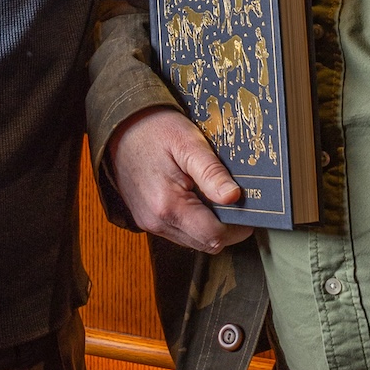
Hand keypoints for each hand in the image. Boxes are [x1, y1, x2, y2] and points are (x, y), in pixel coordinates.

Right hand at [106, 106, 252, 254]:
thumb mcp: (188, 142)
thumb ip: (211, 172)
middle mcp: (156, 221)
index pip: (213, 236)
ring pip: (193, 241)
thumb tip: (234, 197)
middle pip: (205, 243)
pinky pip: (179, 232)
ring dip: (211, 226)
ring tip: (215, 196)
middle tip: (237, 202)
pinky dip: (195, 222)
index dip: (238, 227)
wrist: (120, 126)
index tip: (249, 210)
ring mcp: (149, 223)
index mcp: (167, 205)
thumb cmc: (154, 129)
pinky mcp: (146, 219)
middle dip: (227, 228)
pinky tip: (198, 198)